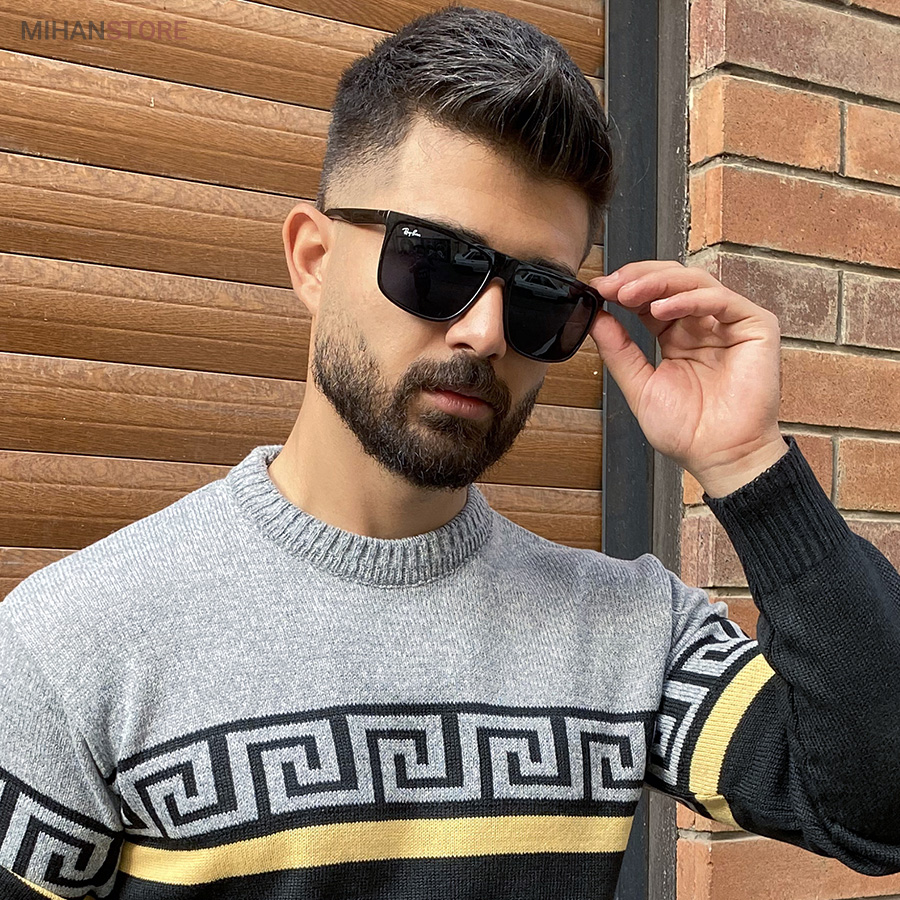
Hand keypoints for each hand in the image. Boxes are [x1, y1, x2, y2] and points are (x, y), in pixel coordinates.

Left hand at [589, 261, 787, 497]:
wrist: (719, 456)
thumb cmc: (687, 431)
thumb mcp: (640, 385)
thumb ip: (619, 350)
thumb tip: (595, 317)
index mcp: (677, 337)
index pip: (651, 298)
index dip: (625, 289)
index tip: (598, 289)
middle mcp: (704, 325)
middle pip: (672, 282)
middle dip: (638, 278)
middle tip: (611, 285)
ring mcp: (730, 323)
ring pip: (694, 282)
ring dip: (658, 283)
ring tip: (628, 294)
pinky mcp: (756, 326)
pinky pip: (720, 300)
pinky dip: (689, 299)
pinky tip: (660, 309)